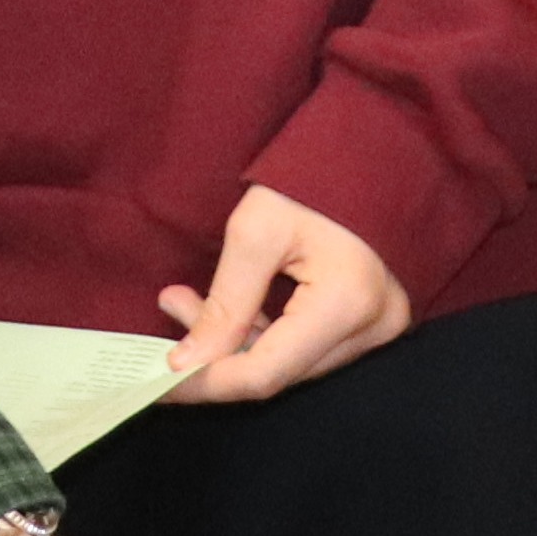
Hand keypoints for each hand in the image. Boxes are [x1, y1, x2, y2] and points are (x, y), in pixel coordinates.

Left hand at [154, 184, 412, 403]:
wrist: (368, 153)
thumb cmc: (314, 178)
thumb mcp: (257, 228)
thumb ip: (225, 304)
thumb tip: (186, 364)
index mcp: (348, 303)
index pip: (266, 373)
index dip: (207, 383)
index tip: (158, 380)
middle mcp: (373, 329)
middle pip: (278, 372)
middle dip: (214, 354)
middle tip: (170, 310)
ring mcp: (378, 329)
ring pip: (290, 363)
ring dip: (235, 342)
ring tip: (184, 301)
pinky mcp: (371, 323)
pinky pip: (307, 347)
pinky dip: (264, 334)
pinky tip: (230, 309)